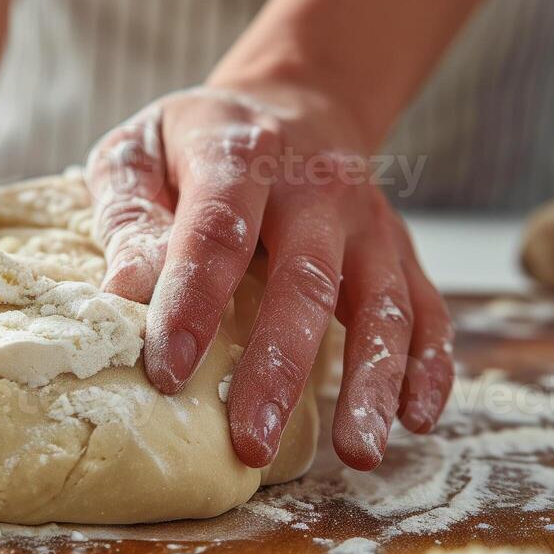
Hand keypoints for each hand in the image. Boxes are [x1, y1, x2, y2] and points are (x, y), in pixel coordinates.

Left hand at [85, 82, 453, 471]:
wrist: (294, 100)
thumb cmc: (200, 141)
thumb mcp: (141, 150)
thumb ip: (128, 215)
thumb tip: (124, 292)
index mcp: (240, 153)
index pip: (216, 232)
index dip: (192, 303)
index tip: (167, 373)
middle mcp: (315, 185)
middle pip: (305, 280)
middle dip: (279, 368)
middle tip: (251, 442)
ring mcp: (366, 219)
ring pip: (381, 303)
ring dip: (371, 381)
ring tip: (358, 453)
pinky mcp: (400, 248)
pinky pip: (426, 308)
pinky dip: (428, 365)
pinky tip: (416, 419)